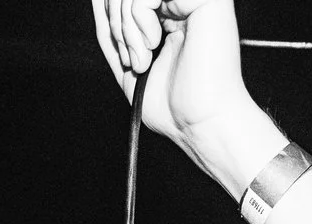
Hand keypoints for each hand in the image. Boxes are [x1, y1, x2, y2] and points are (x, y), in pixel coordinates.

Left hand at [90, 0, 281, 196]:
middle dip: (117, 23)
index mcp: (172, 12)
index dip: (113, 21)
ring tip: (144, 57)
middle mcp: (183, 1)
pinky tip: (155, 42)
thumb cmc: (173, 104)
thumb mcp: (126, 61)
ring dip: (126, 26)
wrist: (201, 124)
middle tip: (134, 59)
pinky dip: (138, 19)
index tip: (128, 59)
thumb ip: (111, 25)